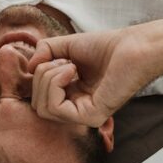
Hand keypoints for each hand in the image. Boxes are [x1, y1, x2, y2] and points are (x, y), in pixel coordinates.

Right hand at [26, 27, 155, 126]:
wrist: (133, 46)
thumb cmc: (107, 46)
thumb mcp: (65, 45)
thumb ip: (44, 52)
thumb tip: (29, 67)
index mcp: (72, 96)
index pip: (39, 98)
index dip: (39, 75)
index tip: (56, 57)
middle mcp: (77, 109)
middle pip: (37, 104)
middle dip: (41, 76)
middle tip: (63, 61)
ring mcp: (84, 116)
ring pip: (43, 108)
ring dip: (48, 78)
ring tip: (69, 65)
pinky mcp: (90, 117)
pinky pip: (56, 108)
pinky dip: (56, 83)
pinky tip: (72, 70)